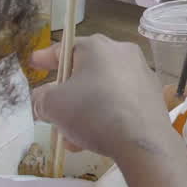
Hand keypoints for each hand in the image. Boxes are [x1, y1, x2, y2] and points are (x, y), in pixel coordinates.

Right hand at [30, 35, 186, 186]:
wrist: (142, 140)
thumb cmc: (93, 112)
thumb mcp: (53, 105)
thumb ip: (41, 98)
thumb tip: (43, 98)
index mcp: (96, 46)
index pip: (64, 48)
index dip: (45, 58)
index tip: (34, 63)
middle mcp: (121, 52)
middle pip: (84, 71)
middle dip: (66, 94)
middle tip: (53, 112)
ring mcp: (140, 72)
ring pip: (101, 90)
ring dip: (83, 111)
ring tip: (71, 137)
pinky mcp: (152, 93)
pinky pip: (119, 100)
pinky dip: (104, 114)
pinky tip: (93, 138)